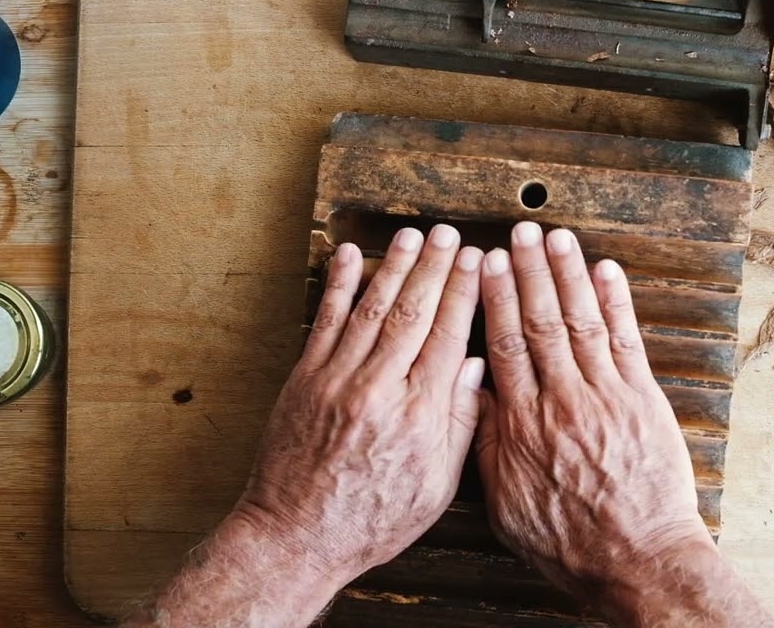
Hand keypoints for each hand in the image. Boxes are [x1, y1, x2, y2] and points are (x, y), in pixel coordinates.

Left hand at [234, 225, 485, 583]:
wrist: (297, 537)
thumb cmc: (372, 520)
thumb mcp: (436, 487)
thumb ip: (458, 424)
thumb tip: (473, 366)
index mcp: (420, 416)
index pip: (449, 336)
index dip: (464, 293)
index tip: (476, 263)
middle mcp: (380, 390)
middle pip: (414, 313)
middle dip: (435, 268)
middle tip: (450, 235)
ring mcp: (338, 381)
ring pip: (373, 309)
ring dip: (394, 267)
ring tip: (413, 236)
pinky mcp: (305, 381)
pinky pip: (326, 322)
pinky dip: (339, 286)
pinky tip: (350, 256)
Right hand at [474, 222, 711, 595]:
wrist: (634, 557)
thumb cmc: (568, 539)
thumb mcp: (505, 503)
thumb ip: (486, 446)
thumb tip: (469, 398)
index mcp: (522, 425)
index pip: (502, 345)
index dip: (495, 300)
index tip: (487, 266)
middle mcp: (560, 400)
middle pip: (539, 322)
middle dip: (528, 272)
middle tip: (518, 234)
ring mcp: (605, 396)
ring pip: (580, 321)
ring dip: (567, 274)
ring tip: (555, 237)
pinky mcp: (642, 400)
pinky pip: (625, 340)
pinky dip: (615, 302)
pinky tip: (604, 270)